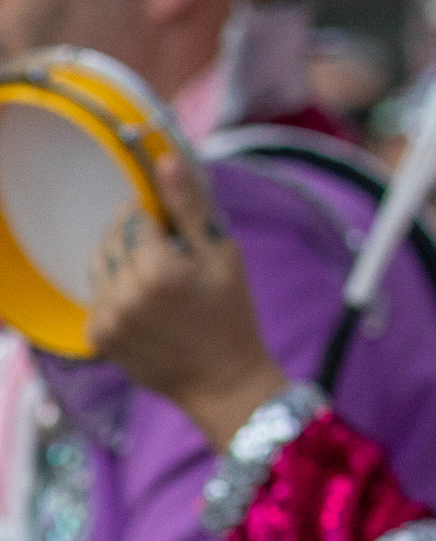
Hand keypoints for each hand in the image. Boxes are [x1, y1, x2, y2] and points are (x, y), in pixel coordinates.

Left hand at [85, 155, 287, 445]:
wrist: (222, 380)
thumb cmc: (232, 314)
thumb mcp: (223, 255)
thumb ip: (190, 207)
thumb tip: (166, 160)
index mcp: (159, 270)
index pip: (135, 216)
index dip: (156, 215)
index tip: (176, 231)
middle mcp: (125, 293)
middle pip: (112, 237)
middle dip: (137, 236)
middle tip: (171, 256)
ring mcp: (106, 317)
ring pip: (99, 265)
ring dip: (123, 262)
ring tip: (157, 280)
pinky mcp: (97, 336)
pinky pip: (98, 294)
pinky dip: (117, 290)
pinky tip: (147, 305)